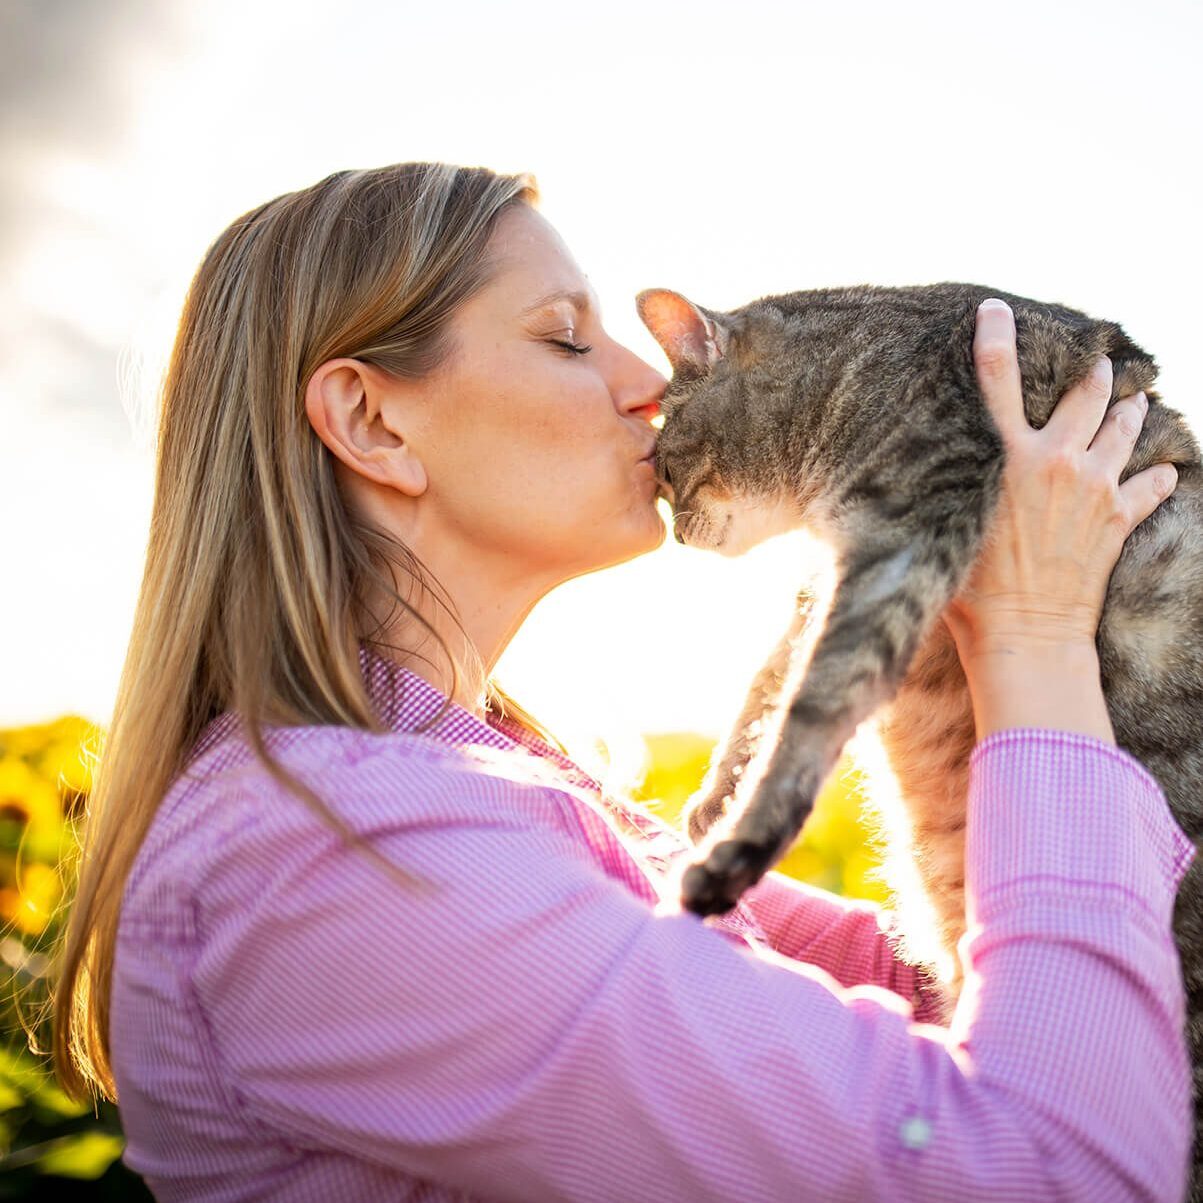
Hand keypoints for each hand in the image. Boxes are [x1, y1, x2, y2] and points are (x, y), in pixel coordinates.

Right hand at [943, 298, 1177, 662]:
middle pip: (1085, 394)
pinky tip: (1161, 470)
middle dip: (1094, 373)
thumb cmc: (971, 591)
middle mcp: (1055, 460)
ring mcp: (1094, 487)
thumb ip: (949, 488)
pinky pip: (1153, 483)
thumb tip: (928, 471)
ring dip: (1130, 411)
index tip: (996, 309)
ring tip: (1135, 402)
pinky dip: (1157, 475)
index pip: (995, 377)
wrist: (1025, 634)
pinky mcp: (1119, 518)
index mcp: (1006, 457)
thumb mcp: (947, 526)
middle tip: (1098, 363)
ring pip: (1125, 428)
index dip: (995, 335)